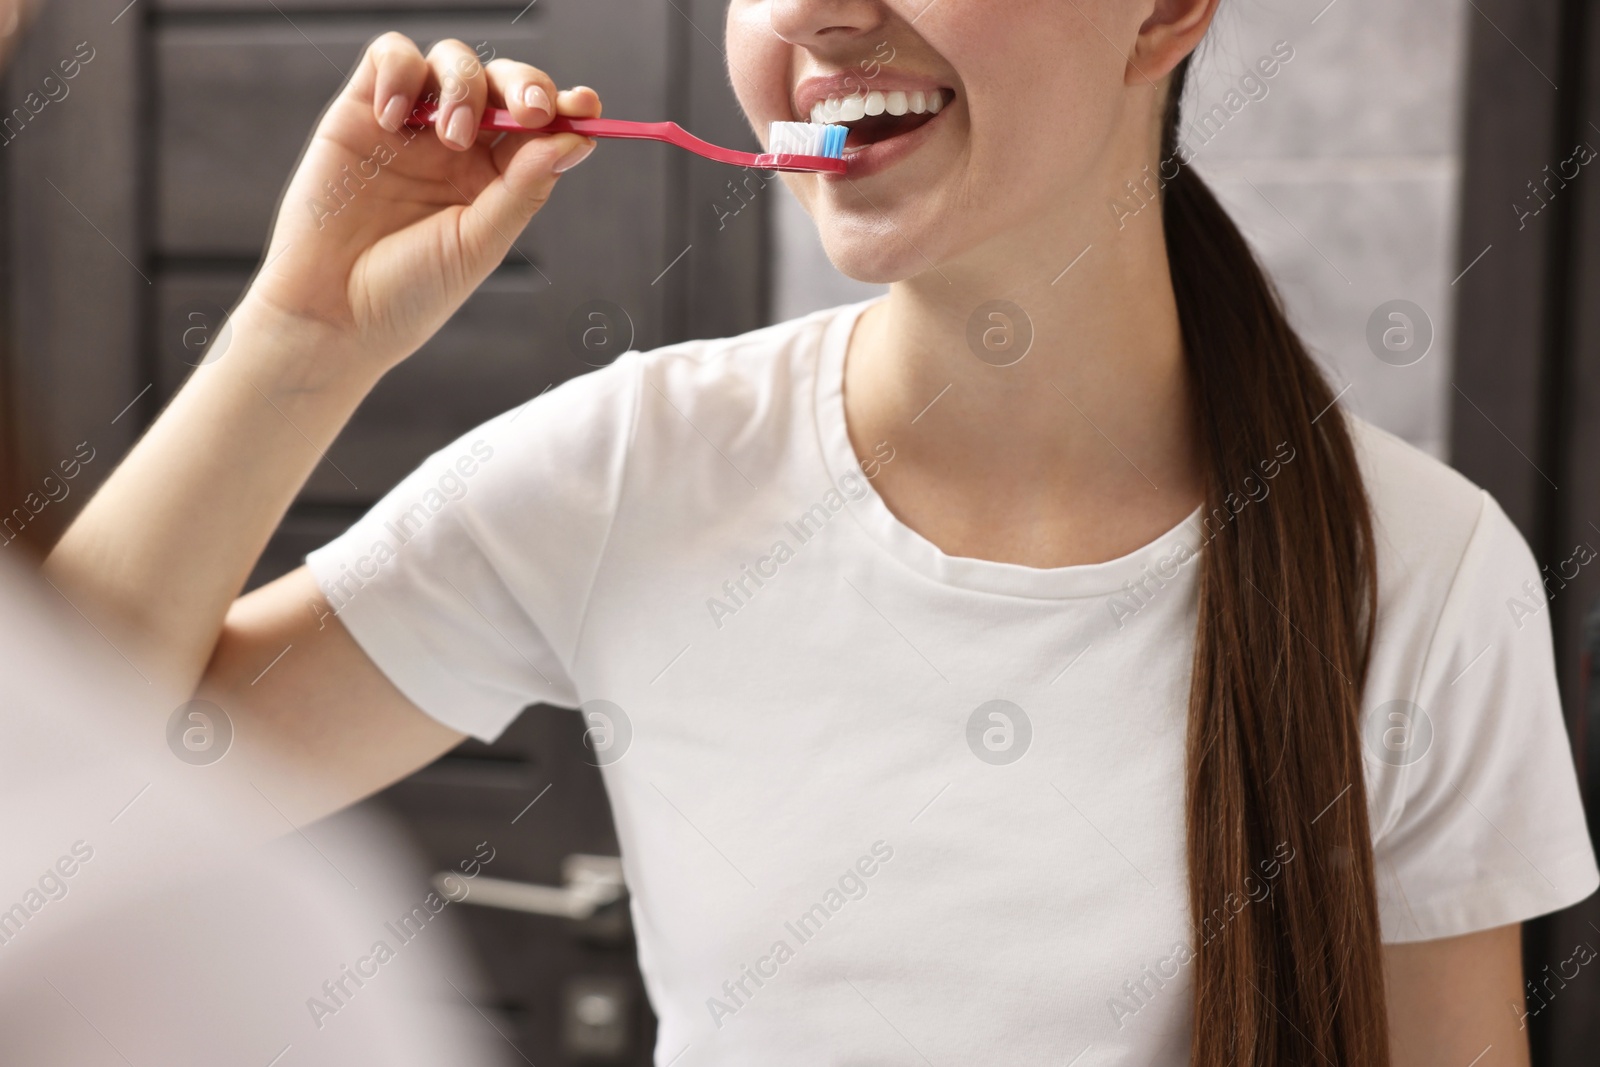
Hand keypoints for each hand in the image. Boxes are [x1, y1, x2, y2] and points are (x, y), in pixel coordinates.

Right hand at [239, 33, 599, 377]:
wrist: (333, 313)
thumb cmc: (409, 291)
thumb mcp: (479, 244)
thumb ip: (524, 189)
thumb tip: (574, 141)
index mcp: (494, 178)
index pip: (538, 127)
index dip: (566, 108)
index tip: (587, 107)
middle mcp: (456, 146)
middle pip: (502, 83)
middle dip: (525, 84)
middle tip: (531, 111)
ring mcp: (410, 125)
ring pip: (452, 61)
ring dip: (465, 86)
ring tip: (452, 137)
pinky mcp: (359, 110)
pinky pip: (390, 56)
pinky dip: (401, 72)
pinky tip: (396, 120)